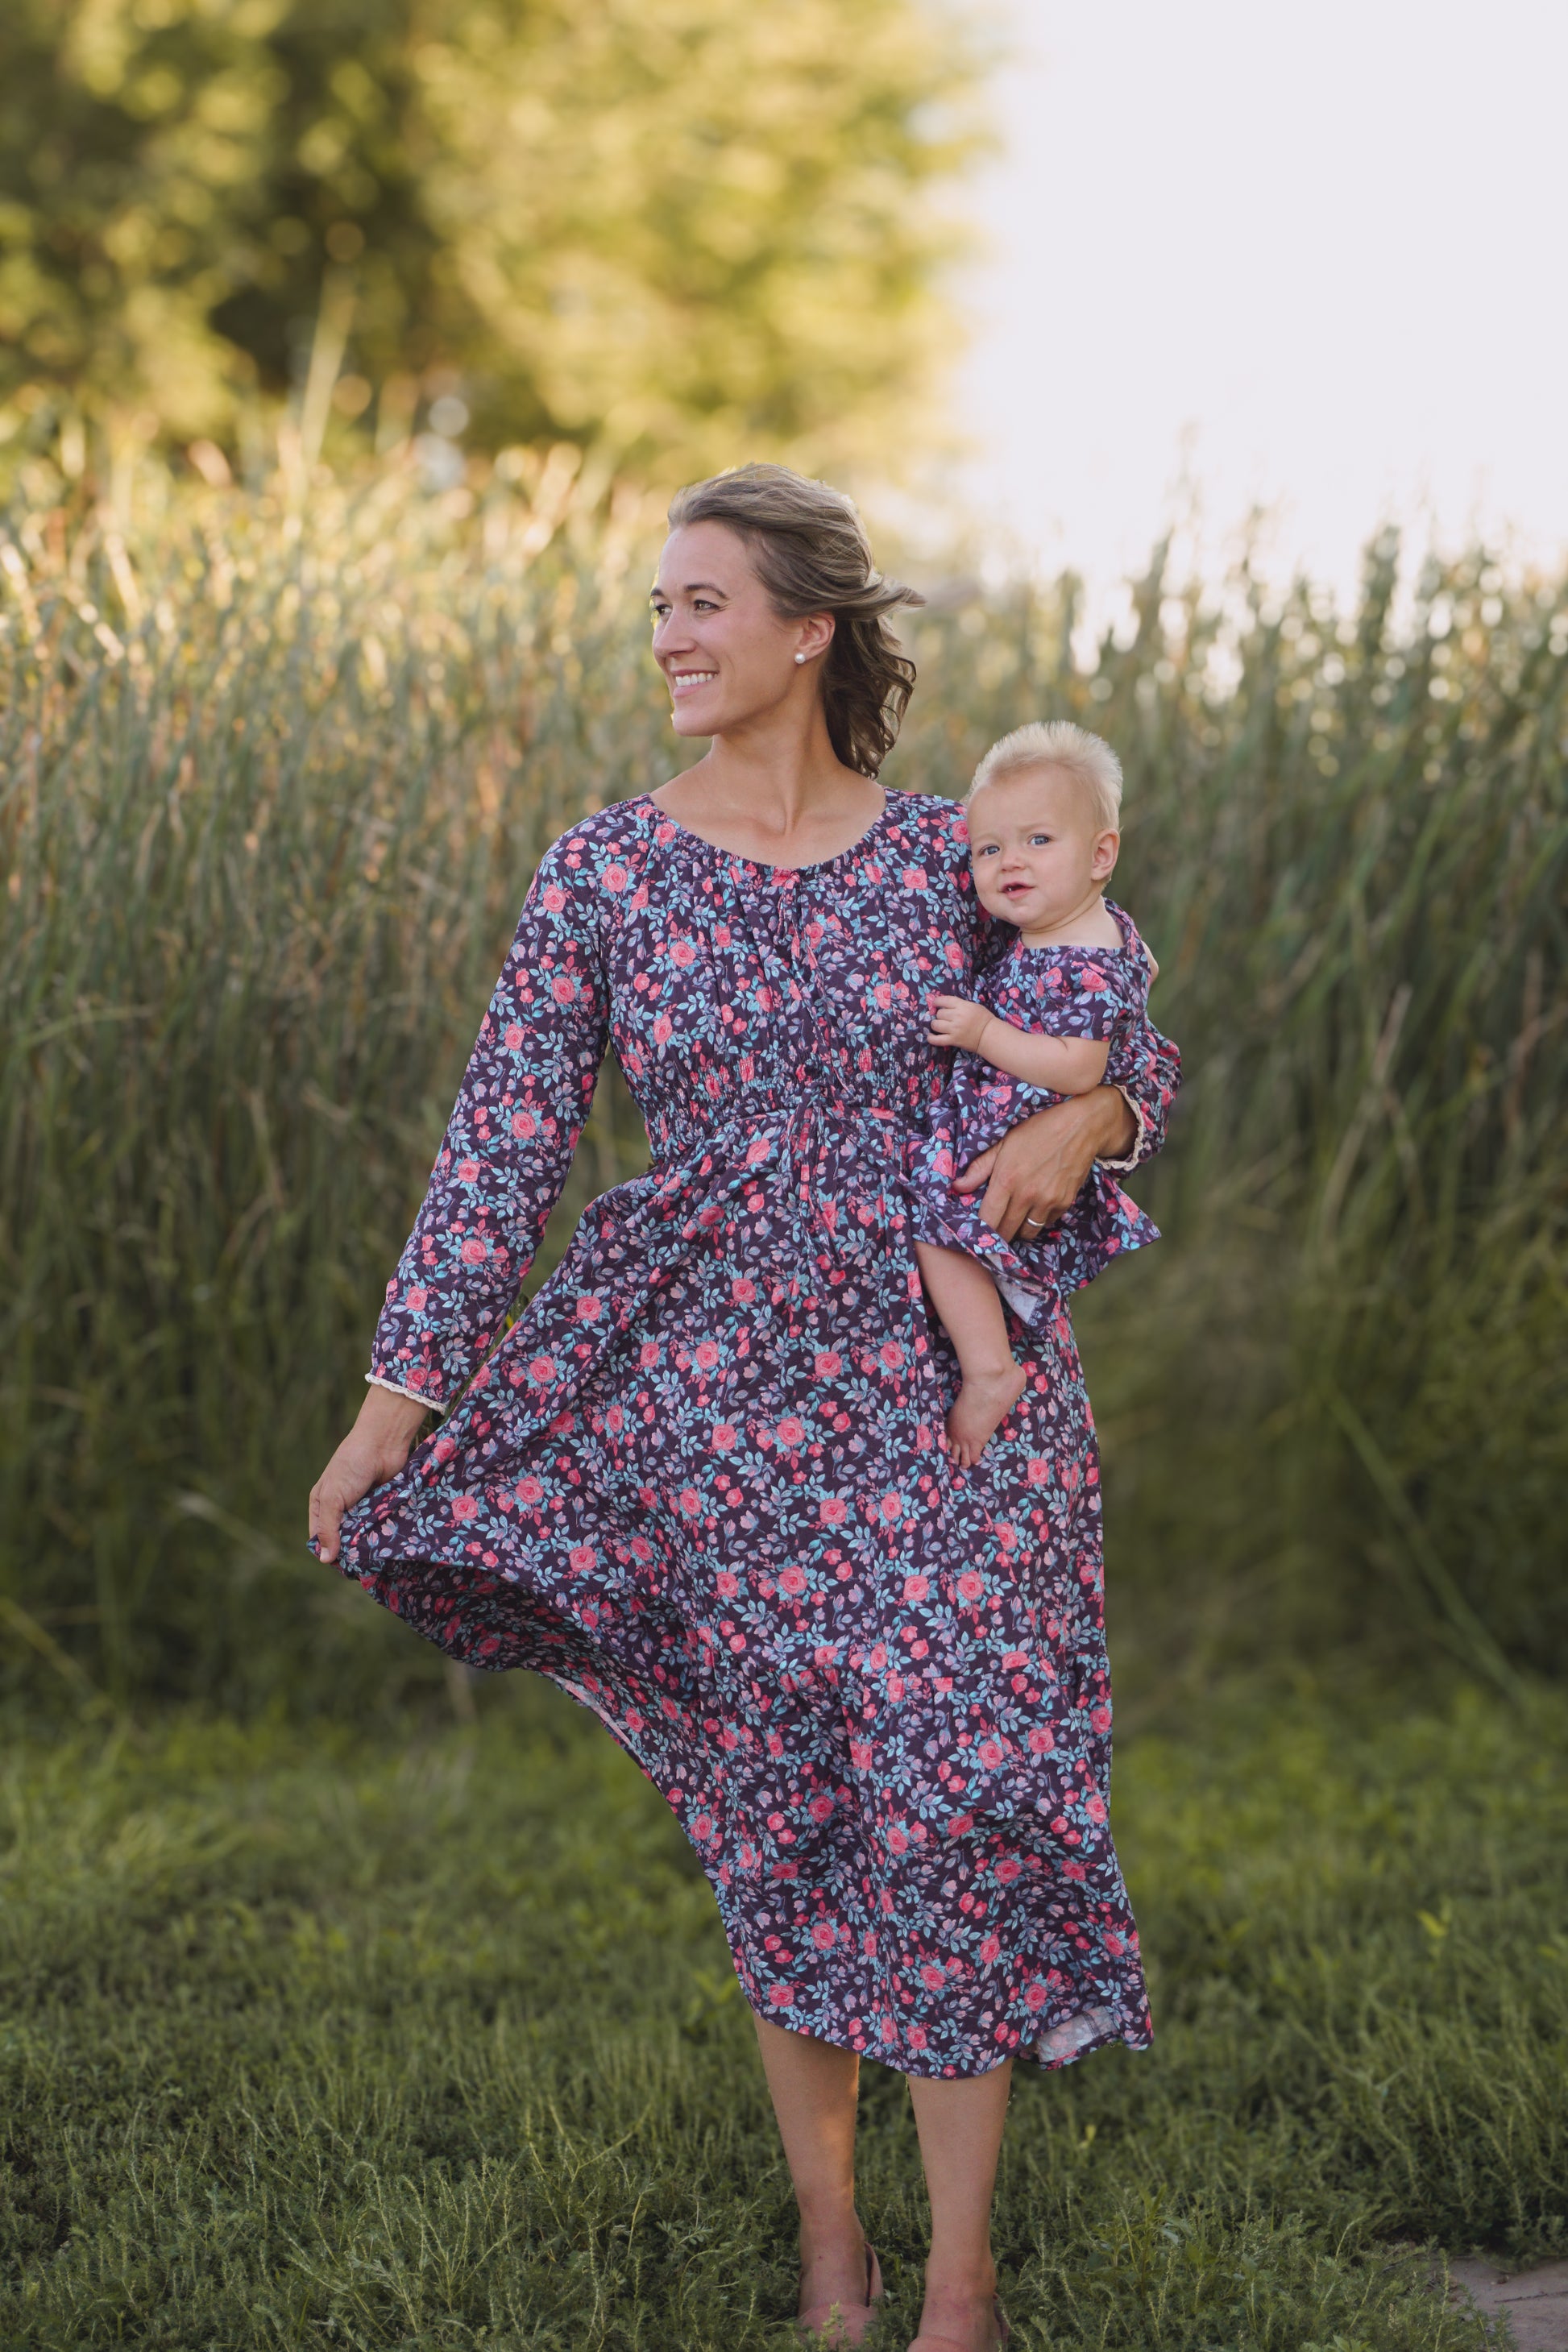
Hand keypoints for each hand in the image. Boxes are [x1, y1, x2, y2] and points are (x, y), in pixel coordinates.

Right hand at [309, 1386, 431, 1563]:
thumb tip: (326, 1560)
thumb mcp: (333, 1498)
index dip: (328, 1551)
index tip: (342, 1566)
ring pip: (362, 1535)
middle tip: (362, 1564)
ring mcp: (362, 1508)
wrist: (383, 1443)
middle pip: (342, 1539)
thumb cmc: (351, 1466)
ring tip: (376, 1556)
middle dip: (350, 1550)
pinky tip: (388, 1544)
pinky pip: (379, 1526)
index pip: (319, 1537)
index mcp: (321, 1505)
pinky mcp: (381, 1506)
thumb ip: (328, 1528)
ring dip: (368, 1543)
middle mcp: (340, 1508)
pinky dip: (382, 1533)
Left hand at [927, 992, 992, 1053]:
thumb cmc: (983, 1019)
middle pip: (939, 1013)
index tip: (935, 1004)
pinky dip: (931, 1038)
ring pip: (935, 1024)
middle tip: (945, 1018)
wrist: (990, 1035)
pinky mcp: (953, 1040)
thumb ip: (959, 1004)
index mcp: (962, 1006)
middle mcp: (957, 1016)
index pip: (943, 1000)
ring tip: (939, 1026)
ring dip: (935, 1025)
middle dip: (940, 1015)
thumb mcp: (973, 1006)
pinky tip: (930, 1036)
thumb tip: (945, 1005)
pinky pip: (936, 1040)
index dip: (937, 1002)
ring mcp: (954, 1029)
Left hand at [950, 1086, 1136, 1241]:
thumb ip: (980, 1167)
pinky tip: (1035, 1206)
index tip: (978, 1230)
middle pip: (1006, 1232)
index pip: (988, 1220)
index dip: (981, 1230)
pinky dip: (1039, 1220)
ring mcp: (1048, 1201)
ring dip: (1018, 1228)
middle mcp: (1027, 1194)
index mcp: (1007, 1179)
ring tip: (1014, 1217)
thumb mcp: (1004, 1142)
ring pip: (1027, 1232)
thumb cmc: (1038, 1129)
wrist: (1080, 1126)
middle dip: (998, 1232)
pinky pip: (1046, 1223)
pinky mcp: (1064, 1203)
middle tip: (995, 1224)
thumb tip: (957, 1187)